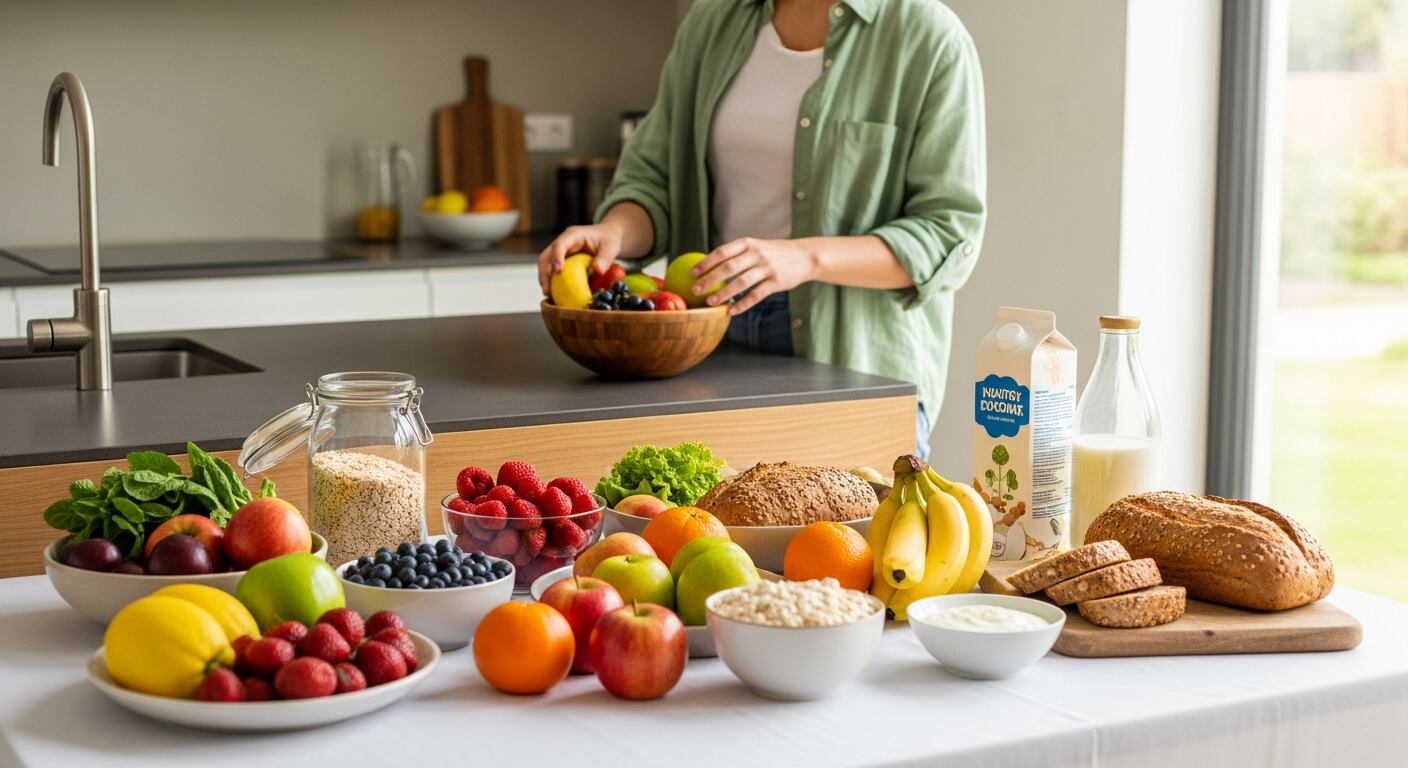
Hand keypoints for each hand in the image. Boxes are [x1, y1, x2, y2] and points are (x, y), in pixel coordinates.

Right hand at [537, 223, 623, 294]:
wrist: (606, 237)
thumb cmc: (608, 239)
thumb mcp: (611, 247)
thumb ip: (605, 258)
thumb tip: (597, 270)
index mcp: (573, 235)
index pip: (560, 245)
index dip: (556, 257)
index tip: (557, 271)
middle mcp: (563, 242)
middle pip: (546, 255)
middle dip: (544, 272)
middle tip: (547, 289)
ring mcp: (560, 251)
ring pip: (545, 263)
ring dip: (544, 278)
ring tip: (548, 293)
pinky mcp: (561, 259)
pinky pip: (551, 269)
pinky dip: (550, 280)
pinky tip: (554, 293)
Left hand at [692, 237, 815, 314]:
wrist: (805, 256)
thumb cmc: (775, 253)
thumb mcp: (757, 246)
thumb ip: (738, 254)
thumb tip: (710, 266)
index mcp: (748, 243)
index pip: (722, 252)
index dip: (706, 263)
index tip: (692, 273)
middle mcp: (757, 254)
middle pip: (728, 268)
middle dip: (709, 280)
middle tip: (695, 290)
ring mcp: (767, 268)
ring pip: (741, 282)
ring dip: (723, 294)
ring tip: (710, 302)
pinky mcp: (776, 282)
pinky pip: (756, 295)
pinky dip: (743, 304)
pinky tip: (732, 311)